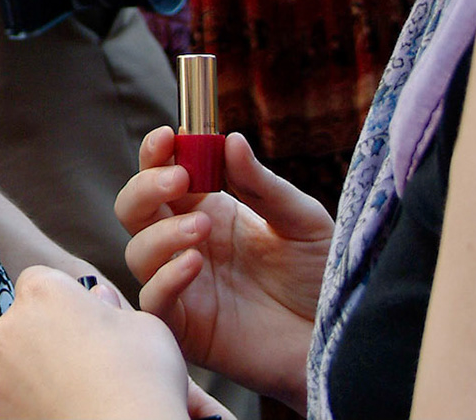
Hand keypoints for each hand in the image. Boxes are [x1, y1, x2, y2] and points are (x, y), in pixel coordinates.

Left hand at [0, 266, 189, 419]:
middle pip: (27, 321)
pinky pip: (18, 397)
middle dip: (51, 334)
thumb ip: (112, 306)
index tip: (86, 319)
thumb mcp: (145, 326)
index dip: (66, 298)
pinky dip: (36, 402)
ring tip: (81, 391)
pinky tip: (69, 410)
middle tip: (89, 359)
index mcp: (43, 294)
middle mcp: (10, 328)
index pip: (42, 280)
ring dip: (41, 370)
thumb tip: (99, 301)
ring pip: (19, 362)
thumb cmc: (142, 383)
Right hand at [116, 129, 328, 407]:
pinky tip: (194, 264)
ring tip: (202, 229)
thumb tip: (230, 139)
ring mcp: (183, 286)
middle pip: (134, 208)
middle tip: (180, 179)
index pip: (162, 175)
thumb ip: (262, 185)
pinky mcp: (187, 327)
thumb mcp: (301, 221)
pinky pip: (153, 300)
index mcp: (208, 212)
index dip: (156, 154)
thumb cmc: (322, 277)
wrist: (341, 340)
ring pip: (136, 251)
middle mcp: (186, 245)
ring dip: (160, 233)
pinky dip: (164, 279)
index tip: (168, 136)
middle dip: (146, 187)